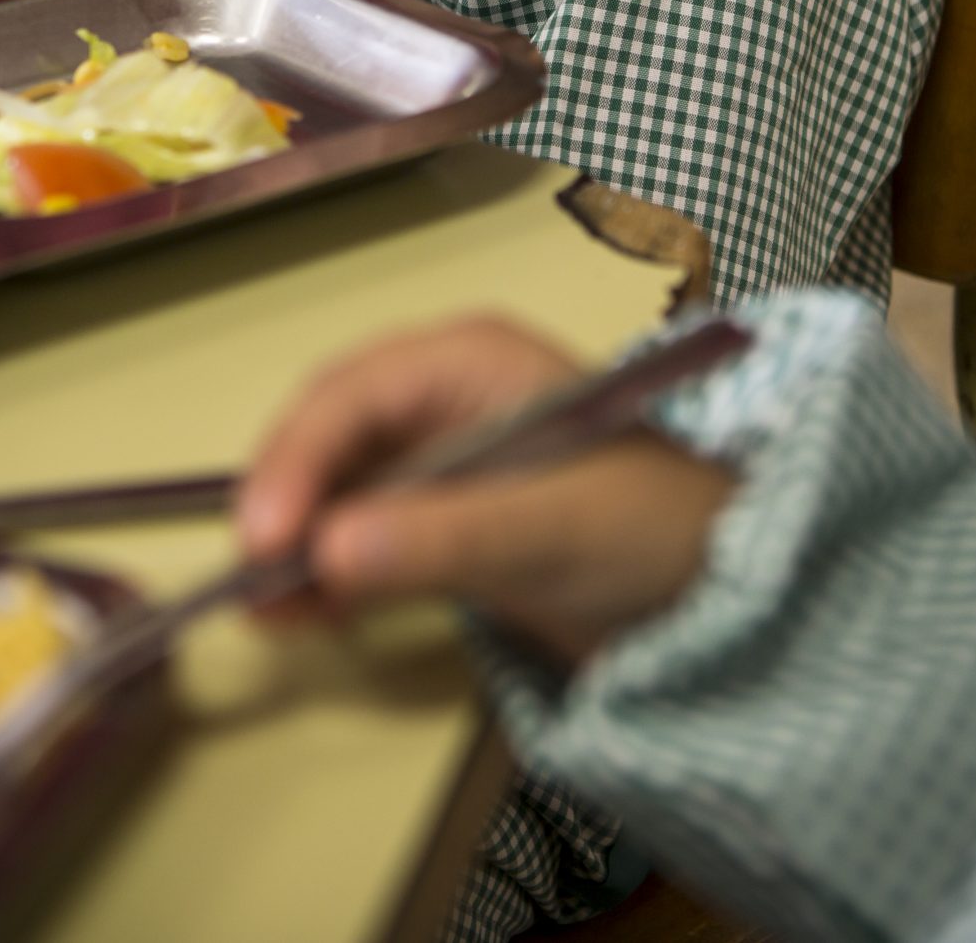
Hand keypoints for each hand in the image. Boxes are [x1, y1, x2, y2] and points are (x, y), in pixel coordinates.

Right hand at [235, 316, 736, 666]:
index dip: (300, 459)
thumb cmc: (651, 530)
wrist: (721, 596)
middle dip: (288, 499)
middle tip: (254, 573)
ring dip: (296, 542)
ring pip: (335, 489)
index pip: (356, 395)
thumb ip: (442, 538)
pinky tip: (293, 615)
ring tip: (261, 606)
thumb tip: (323, 552)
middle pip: (331, 435)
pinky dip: (324, 572)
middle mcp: (440, 397)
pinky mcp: (439, 521)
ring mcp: (437, 460)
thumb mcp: (551, 529)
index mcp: (469, 360)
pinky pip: (360, 536)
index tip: (267, 536)